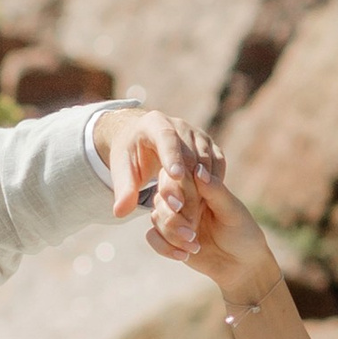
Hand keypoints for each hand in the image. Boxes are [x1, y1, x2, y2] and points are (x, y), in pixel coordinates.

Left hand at [93, 102, 221, 258]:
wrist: (144, 141)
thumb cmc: (130, 155)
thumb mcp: (121, 169)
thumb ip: (123, 189)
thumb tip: (120, 212)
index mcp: (154, 123)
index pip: (166, 137)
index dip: (172, 155)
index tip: (175, 176)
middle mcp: (180, 125)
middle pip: (189, 155)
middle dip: (187, 184)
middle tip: (182, 211)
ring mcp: (198, 135)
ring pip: (206, 162)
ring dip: (202, 190)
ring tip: (193, 215)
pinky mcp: (210, 147)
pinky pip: (217, 166)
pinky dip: (213, 185)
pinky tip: (205, 206)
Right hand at [168, 171, 283, 311]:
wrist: (242, 265)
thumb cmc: (242, 233)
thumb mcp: (232, 211)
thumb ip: (215, 191)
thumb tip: (199, 168)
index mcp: (200, 186)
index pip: (178, 178)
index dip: (177, 191)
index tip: (183, 205)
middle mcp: (184, 199)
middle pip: (162, 199)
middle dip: (174, 218)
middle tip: (193, 233)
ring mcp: (175, 218)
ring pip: (156, 218)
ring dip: (172, 234)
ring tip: (195, 246)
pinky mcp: (168, 237)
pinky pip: (152, 237)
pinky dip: (165, 247)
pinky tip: (184, 255)